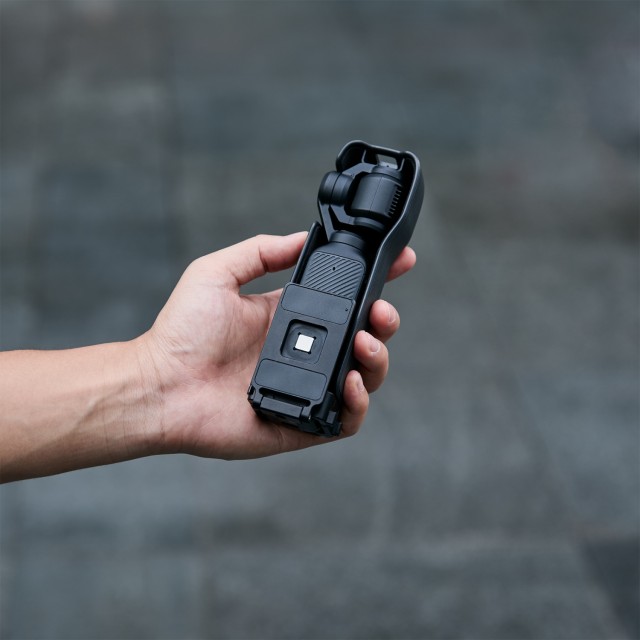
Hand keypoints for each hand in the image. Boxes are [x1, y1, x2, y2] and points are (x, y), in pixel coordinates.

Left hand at [140, 232, 415, 459]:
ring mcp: (305, 387)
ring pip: (363, 377)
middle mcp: (302, 352)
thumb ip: (261, 251)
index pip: (343, 299)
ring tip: (365, 344)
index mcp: (288, 318)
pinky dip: (358, 404)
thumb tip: (304, 237)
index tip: (400, 261)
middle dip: (384, 322)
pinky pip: (345, 419)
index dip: (375, 281)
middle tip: (382, 313)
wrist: (159, 385)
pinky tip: (351, 383)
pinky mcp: (302, 422)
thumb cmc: (180, 332)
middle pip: (363, 338)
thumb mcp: (218, 273)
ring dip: (377, 359)